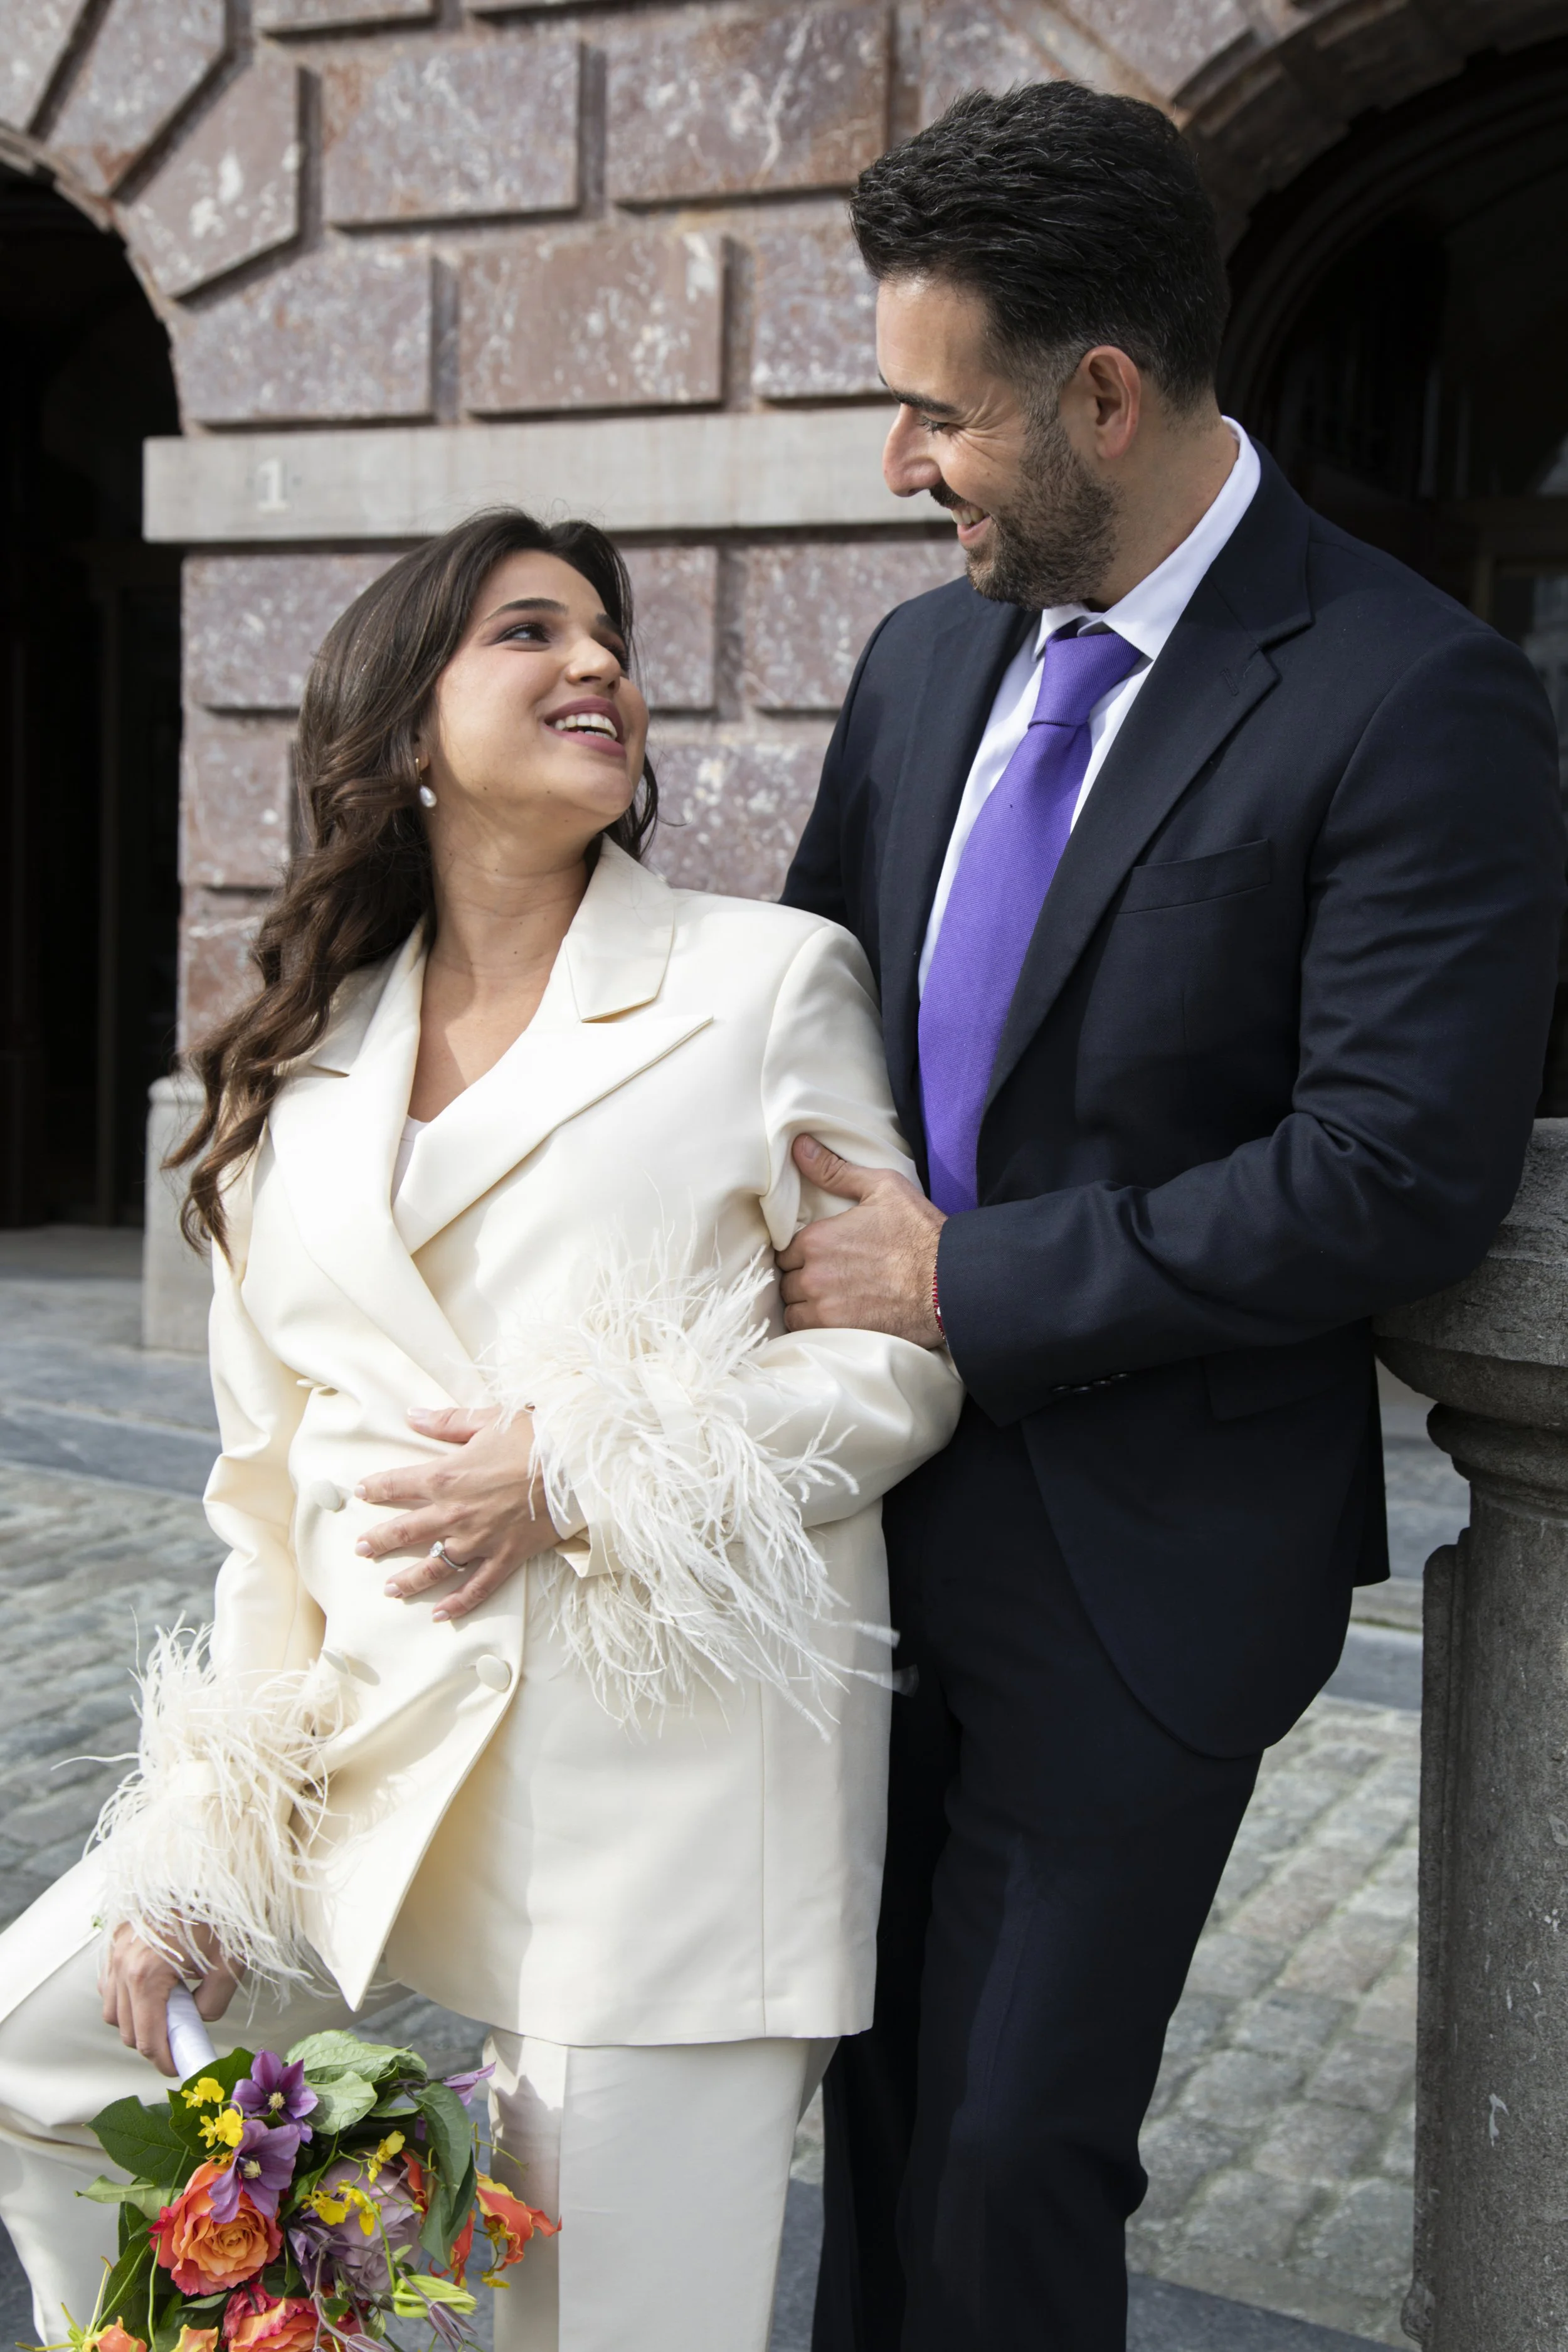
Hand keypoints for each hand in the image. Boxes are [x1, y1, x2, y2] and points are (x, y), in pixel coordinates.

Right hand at [100, 1923, 239, 2076]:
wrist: (212, 1868)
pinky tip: (152, 1990)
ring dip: (136, 2021)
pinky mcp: (115, 1938)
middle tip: (181, 2041)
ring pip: (113, 2010)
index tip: (180, 2067)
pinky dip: (125, 1997)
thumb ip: (212, 2004)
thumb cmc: (222, 1912)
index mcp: (147, 1973)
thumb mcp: (228, 1965)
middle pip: (127, 2030)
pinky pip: (109, 1984)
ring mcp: (115, 1949)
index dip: (165, 2061)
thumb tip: (196, 2020)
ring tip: (169, 2012)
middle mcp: (122, 1963)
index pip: (147, 2039)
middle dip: (153, 2043)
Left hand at [354, 1407, 563, 1621]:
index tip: (361, 1492)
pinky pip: (478, 1587)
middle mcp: (455, 1513)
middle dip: (379, 1540)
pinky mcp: (506, 1557)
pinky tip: (440, 1615)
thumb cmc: (535, 1437)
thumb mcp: (488, 1419)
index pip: (398, 1483)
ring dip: (409, 1580)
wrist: (576, 1465)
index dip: (376, 1488)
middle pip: (406, 1531)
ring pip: (435, 1566)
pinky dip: (458, 1604)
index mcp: (446, 1477)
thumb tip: (411, 1415)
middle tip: (362, 1548)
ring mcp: (480, 1540)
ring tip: (390, 1589)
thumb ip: (446, 1422)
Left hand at [777, 1136, 945, 1345]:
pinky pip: (806, 1332)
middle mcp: (813, 1274)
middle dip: (803, 1280)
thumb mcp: (881, 1188)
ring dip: (807, 1305)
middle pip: (787, 1282)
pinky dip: (815, 1326)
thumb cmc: (919, 1233)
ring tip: (834, 1300)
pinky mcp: (838, 1333)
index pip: (786, 1252)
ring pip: (793, 1309)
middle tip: (831, 1279)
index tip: (823, 1257)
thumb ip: (834, 1171)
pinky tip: (838, 1318)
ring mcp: (824, 1307)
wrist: (950, 1281)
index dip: (803, 1255)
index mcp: (816, 1238)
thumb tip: (799, 1146)